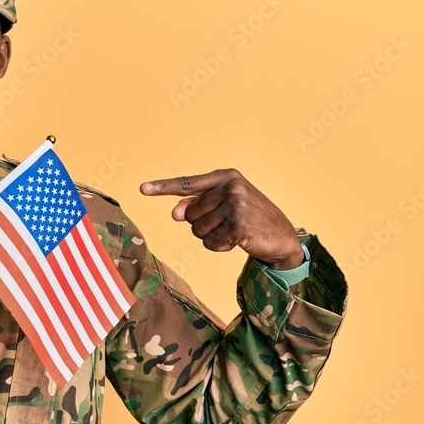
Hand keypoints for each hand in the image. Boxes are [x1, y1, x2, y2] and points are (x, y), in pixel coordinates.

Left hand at [140, 169, 303, 269]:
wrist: (282, 236)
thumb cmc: (248, 218)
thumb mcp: (223, 206)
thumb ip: (197, 205)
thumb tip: (175, 213)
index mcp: (226, 176)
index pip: (187, 183)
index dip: (162, 187)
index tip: (142, 189)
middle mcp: (231, 187)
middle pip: (189, 214)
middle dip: (202, 224)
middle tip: (227, 223)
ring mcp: (237, 205)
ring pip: (197, 230)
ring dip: (211, 236)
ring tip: (233, 230)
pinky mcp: (239, 225)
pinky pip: (209, 243)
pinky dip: (219, 246)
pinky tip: (238, 240)